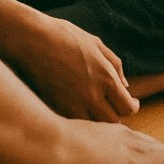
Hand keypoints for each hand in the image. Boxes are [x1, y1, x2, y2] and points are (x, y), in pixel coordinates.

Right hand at [12, 13, 138, 122]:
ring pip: (93, 127)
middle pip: (113, 122)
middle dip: (117, 115)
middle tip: (114, 107)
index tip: (130, 103)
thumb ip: (115, 65)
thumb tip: (125, 85)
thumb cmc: (64, 36)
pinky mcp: (56, 108)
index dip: (132, 107)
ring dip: (98, 120)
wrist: (31, 40)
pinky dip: (80, 120)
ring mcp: (72, 104)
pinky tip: (79, 108)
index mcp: (106, 78)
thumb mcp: (96, 44)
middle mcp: (92, 95)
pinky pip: (74, 123)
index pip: (127, 108)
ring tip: (96, 109)